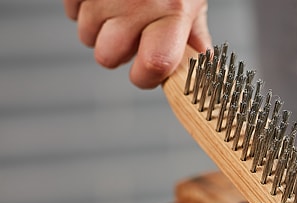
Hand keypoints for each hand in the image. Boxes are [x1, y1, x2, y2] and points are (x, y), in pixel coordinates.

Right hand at [64, 0, 211, 88]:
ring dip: (99, 28)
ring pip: (86, 36)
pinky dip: (83, 7)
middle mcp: (138, 3)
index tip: (146, 72)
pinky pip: (71, 11)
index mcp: (172, 13)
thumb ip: (193, 30)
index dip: (146, 77)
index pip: (153, 66)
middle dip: (117, 52)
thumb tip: (202, 61)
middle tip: (131, 34)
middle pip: (108, 57)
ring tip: (119, 7)